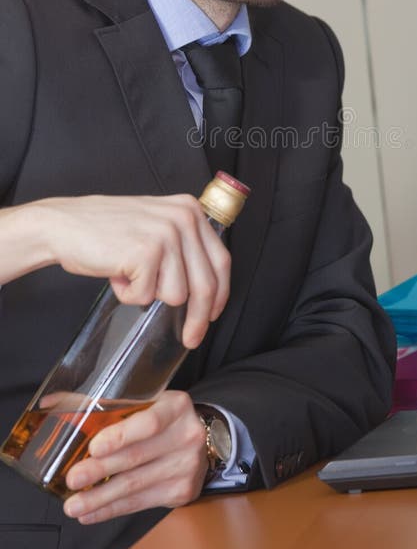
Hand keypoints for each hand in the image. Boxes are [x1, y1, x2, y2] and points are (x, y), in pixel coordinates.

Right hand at [36, 193, 229, 347]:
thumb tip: (207, 292)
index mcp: (191, 210)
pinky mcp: (145, 253)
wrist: (64, 225)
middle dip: (199, 319)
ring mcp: (166, 235)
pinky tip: (117, 274)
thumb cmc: (106, 231)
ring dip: (149, 295)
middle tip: (190, 338)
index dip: (220, 295)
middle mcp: (184, 218)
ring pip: (176, 294)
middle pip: (206, 284)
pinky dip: (128, 294)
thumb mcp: (155, 225)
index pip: (221, 261)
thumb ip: (182, 245)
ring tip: (129, 274)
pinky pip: (146, 296)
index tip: (213, 315)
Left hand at [63, 390, 206, 523]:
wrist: (200, 439)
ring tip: (73, 505)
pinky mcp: (182, 491)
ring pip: (135, 486)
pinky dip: (112, 509)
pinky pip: (140, 503)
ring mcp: (186, 466)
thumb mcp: (144, 401)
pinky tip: (91, 513)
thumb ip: (102, 402)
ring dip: (100, 498)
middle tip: (73, 478)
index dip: (121, 436)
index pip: (149, 422)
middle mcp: (187, 435)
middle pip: (137, 457)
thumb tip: (50, 403)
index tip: (94, 447)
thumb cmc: (162, 417)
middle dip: (100, 470)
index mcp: (176, 406)